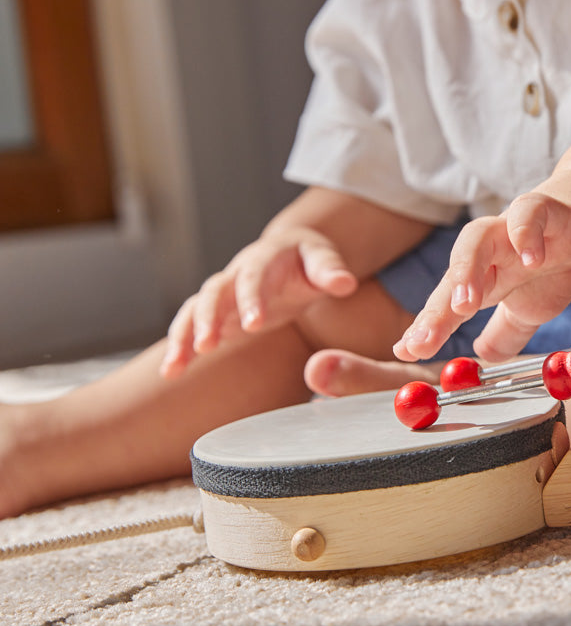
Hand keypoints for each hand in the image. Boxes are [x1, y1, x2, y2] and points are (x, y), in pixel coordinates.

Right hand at [161, 226, 357, 377]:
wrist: (288, 253)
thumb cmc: (307, 259)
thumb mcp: (322, 259)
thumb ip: (330, 270)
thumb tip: (344, 283)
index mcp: (264, 258)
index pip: (255, 276)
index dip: (252, 298)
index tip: (254, 324)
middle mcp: (235, 274)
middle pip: (215, 292)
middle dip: (209, 317)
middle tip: (207, 344)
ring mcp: (222, 294)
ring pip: (195, 309)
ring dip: (184, 335)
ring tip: (175, 366)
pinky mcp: (214, 313)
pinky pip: (189, 326)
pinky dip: (178, 347)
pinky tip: (170, 373)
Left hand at [394, 170, 570, 362]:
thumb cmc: (556, 255)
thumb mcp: (532, 308)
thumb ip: (506, 333)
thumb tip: (485, 357)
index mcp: (486, 277)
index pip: (448, 303)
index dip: (426, 327)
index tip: (406, 351)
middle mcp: (492, 250)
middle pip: (451, 271)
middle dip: (436, 307)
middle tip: (425, 338)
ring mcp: (513, 227)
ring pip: (476, 237)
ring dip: (466, 269)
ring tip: (465, 303)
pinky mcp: (545, 207)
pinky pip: (528, 213)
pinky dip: (526, 234)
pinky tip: (531, 260)